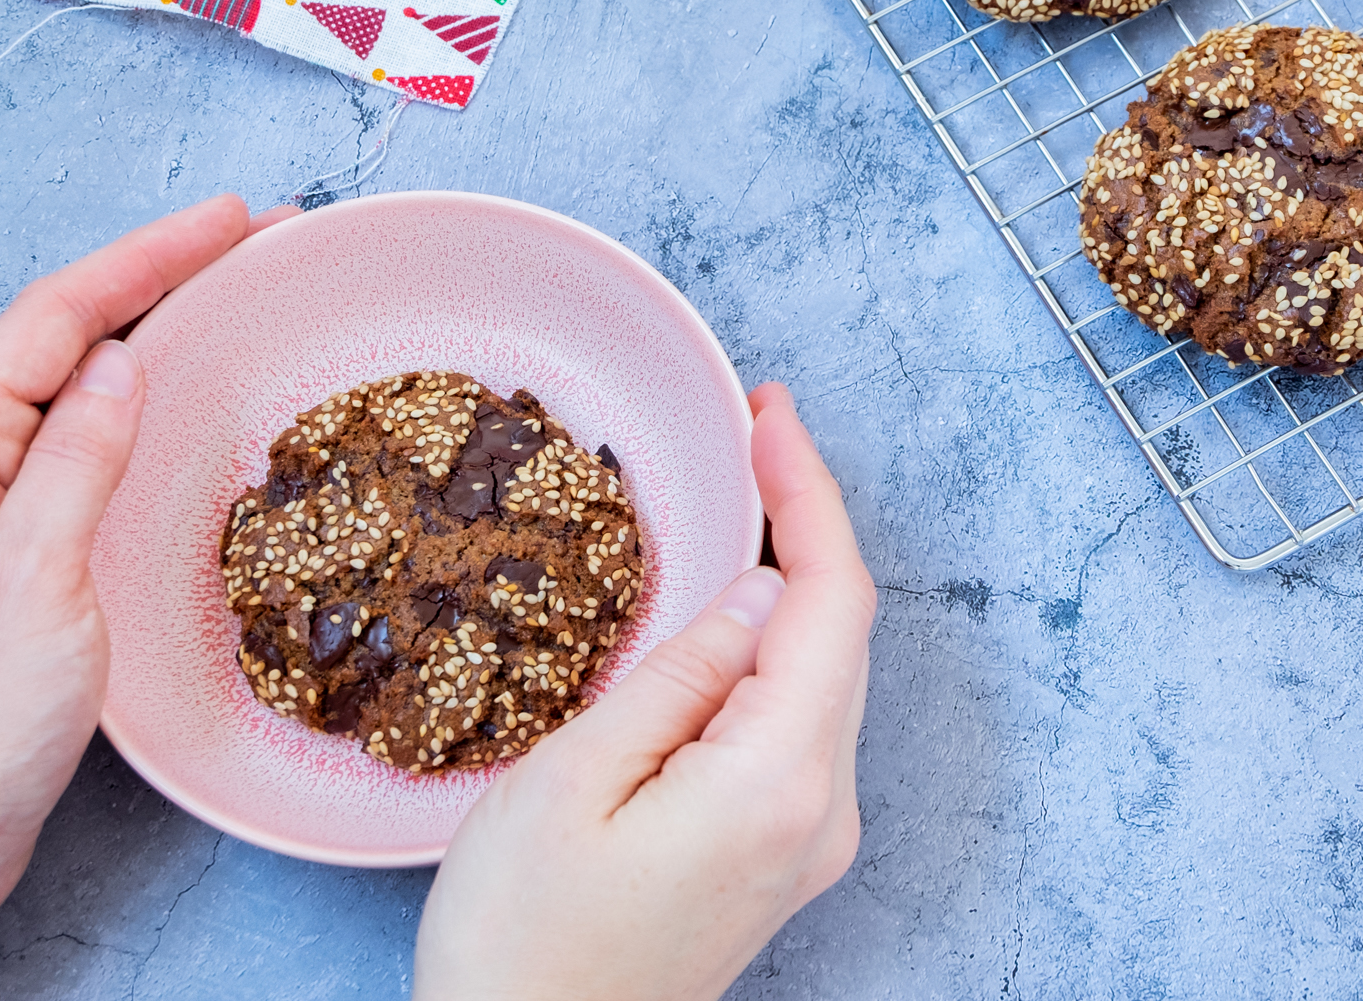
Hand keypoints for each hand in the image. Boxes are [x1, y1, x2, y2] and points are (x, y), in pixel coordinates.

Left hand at [0, 194, 295, 985]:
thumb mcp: (31, 591)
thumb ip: (70, 470)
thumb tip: (118, 364)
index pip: (53, 321)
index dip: (144, 258)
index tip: (232, 222)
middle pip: (64, 337)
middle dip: (158, 276)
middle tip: (256, 246)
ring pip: (77, 389)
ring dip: (158, 331)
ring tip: (237, 305)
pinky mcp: (22, 561)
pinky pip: (88, 451)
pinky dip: (151, 409)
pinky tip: (190, 421)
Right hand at [414, 383, 876, 1000]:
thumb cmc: (521, 945)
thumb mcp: (570, 783)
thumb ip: (678, 675)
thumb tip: (755, 589)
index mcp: (776, 784)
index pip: (831, 602)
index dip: (809, 495)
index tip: (769, 416)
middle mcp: (821, 810)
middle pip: (842, 632)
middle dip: (806, 521)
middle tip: (752, 432)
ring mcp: (811, 838)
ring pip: (824, 672)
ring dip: (793, 580)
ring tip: (744, 494)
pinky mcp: (783, 852)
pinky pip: (799, 718)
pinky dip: (778, 645)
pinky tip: (737, 603)